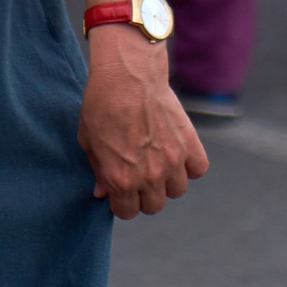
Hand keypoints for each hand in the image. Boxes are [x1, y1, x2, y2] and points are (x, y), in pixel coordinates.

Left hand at [77, 26, 208, 218]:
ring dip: (168, 180)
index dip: (122, 202)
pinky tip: (177, 150)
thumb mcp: (88, 141)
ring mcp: (172, 162)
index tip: (122, 190)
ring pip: (177, 190)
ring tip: (158, 160)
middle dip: (145, 194)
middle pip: (154, 206)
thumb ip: (98, 171)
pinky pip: (197, 169)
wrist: (126, 75)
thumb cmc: (100, 104)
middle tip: (140, 174)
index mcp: (120, 180)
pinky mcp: (189, 144)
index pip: (127, 212)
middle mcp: (149, 176)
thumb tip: (102, 193)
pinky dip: (190, 164)